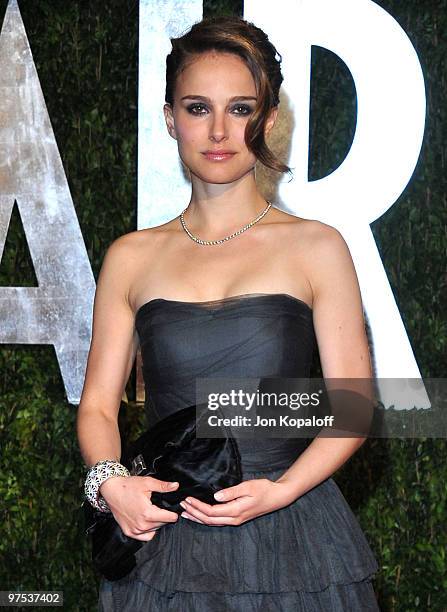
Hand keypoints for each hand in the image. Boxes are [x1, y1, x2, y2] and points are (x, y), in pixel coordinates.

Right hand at [99, 475, 179, 540]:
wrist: (111, 490)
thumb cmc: (128, 486)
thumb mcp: (147, 483)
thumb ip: (163, 486)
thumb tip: (176, 486)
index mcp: (147, 513)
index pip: (169, 518)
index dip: (174, 513)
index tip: (175, 509)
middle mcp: (141, 525)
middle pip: (162, 524)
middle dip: (165, 516)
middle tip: (162, 508)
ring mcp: (134, 530)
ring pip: (154, 530)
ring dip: (157, 523)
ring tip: (153, 512)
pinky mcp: (129, 532)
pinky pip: (144, 536)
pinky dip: (148, 530)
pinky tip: (147, 521)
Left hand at [179, 478, 296, 526]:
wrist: (277, 497)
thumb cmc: (263, 489)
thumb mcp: (248, 486)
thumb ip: (231, 492)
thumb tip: (216, 496)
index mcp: (235, 511)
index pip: (211, 511)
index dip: (198, 506)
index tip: (188, 499)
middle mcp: (234, 519)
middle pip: (209, 519)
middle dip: (194, 512)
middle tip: (182, 505)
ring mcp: (235, 520)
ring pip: (212, 523)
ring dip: (198, 517)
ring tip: (186, 513)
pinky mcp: (236, 519)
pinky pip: (217, 521)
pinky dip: (206, 518)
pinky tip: (200, 515)